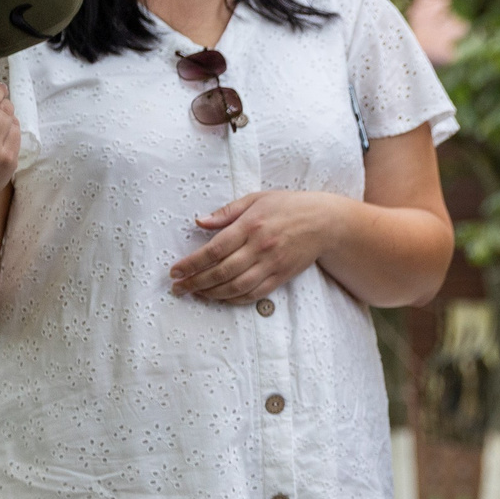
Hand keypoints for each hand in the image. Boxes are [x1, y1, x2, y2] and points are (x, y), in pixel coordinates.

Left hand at [173, 191, 348, 302]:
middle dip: (195, 282)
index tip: (175, 271)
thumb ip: (227, 211)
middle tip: (178, 288)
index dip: (192, 263)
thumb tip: (199, 222)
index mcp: (251, 225)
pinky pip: (254, 294)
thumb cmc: (288, 206)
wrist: (325, 222)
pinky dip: (234, 299)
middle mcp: (260, 247)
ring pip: (236, 286)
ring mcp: (272, 264)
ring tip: (195, 294)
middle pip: (221, 271)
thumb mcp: (257, 199)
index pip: (214, 249)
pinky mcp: (281, 276)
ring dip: (212, 294)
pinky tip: (220, 298)